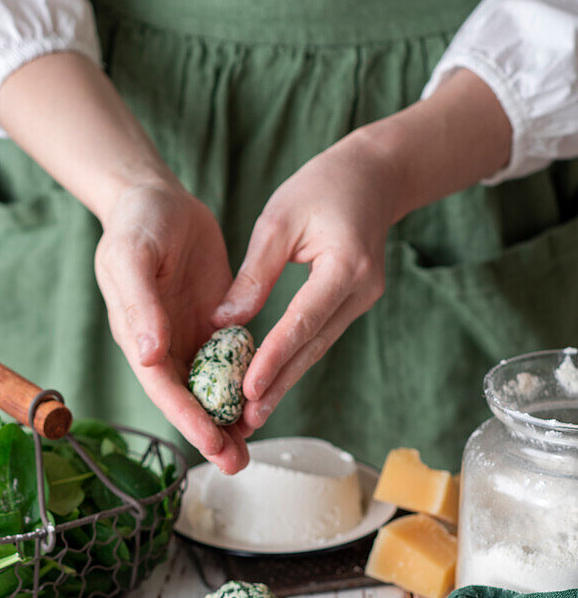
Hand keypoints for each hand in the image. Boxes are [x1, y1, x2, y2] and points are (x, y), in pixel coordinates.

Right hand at [0, 53, 248, 472]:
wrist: (156, 197)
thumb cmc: (137, 223)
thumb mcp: (132, 256)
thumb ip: (139, 305)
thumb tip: (148, 356)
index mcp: (137, 336)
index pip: (163, 388)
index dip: (187, 418)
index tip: (212, 443)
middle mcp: (161, 347)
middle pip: (187, 401)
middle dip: (211, 434)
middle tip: (239, 463)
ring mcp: (187, 338)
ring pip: (210, 390)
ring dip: (228, 420)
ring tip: (251, 450)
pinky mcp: (211, 325)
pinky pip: (229, 364)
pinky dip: (243, 386)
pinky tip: (263, 404)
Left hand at [211, 134, 394, 429]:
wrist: (374, 177)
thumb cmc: (322, 187)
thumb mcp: (279, 219)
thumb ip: (254, 274)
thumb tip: (224, 323)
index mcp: (345, 265)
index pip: (304, 321)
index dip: (275, 357)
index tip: (250, 389)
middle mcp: (360, 291)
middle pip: (313, 347)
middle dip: (279, 385)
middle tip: (248, 420)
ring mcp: (361, 301)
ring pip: (317, 348)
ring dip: (286, 381)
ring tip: (254, 415)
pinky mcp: (353, 304)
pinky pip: (319, 337)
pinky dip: (293, 360)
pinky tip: (270, 383)